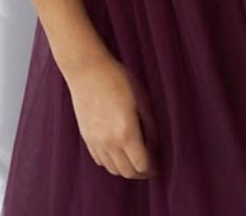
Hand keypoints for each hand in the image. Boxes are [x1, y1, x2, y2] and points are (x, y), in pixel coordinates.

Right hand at [66, 52, 155, 179]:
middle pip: (126, 172)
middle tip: (150, 167)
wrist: (88, 72)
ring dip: (126, 170)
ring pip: (112, 169)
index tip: (159, 168)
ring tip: (136, 162)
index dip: (152, 169)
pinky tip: (119, 154)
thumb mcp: (142, 99)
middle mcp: (109, 143)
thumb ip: (151, 125)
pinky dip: (111, 163)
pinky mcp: (86, 139)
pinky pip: (100, 160)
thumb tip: (156, 146)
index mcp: (126, 133)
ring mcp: (95, 142)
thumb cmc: (118, 80)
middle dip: (140, 173)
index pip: (141, 164)